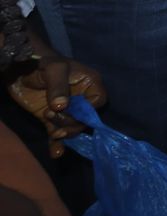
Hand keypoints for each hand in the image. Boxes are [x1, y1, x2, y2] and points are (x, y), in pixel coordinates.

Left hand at [7, 40, 106, 158]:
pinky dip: (57, 145)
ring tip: (51, 131)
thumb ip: (58, 86)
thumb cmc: (42, 63)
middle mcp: (81, 98)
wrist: (19, 67)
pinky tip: (56, 153)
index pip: (98, 101)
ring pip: (72, 128)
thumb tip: (62, 107)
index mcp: (89, 83)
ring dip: (63, 133)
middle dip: (70, 123)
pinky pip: (57, 134)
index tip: (71, 110)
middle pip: (84, 119)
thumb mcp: (53, 69)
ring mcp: (65, 110)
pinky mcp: (50, 118)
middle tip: (51, 116)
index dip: (88, 110)